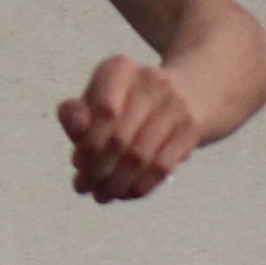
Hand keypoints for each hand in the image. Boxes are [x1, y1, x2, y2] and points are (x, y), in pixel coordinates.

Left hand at [56, 52, 199, 201]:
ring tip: (101, 195)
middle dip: (97, 169)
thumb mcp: (94, 99)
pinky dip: (141, 185)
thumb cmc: (124, 101)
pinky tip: (126, 194)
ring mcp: (175, 105)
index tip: (76, 162)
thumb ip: (74, 115)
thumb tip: (76, 139)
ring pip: (139, 156)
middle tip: (83, 187)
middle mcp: (151, 81)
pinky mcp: (191, 128)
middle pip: (119, 138)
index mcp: (119, 69)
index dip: (88, 143)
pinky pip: (162, 165)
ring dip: (116, 183)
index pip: (102, 112)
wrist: (189, 91)